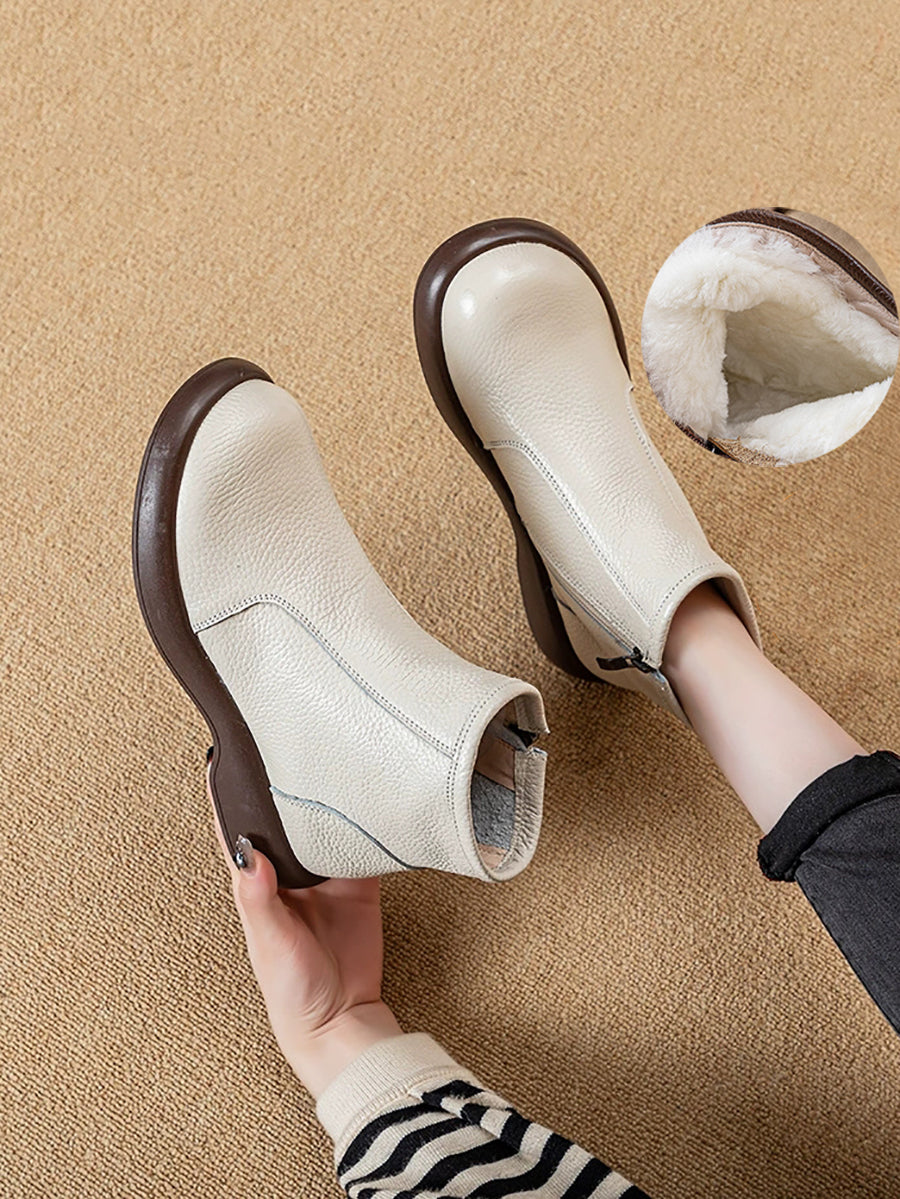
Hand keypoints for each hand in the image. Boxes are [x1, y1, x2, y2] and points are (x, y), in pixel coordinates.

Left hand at [208, 769, 402, 1096]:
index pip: (236, 828)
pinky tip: (371, 799)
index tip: (225, 752)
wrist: (343, 1020)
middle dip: (284, 783)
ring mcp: (326, 875)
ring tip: (330, 758)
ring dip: (325, 797)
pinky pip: (363, 842)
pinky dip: (366, 822)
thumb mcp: (270, 943)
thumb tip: (248, 854)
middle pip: (283, 816)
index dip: (228, 793)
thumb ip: (260, 899)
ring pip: (323, 823)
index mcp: (257, 882)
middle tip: (289, 740)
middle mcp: (290, 872)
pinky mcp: (360, 883)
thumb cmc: (291, 990)